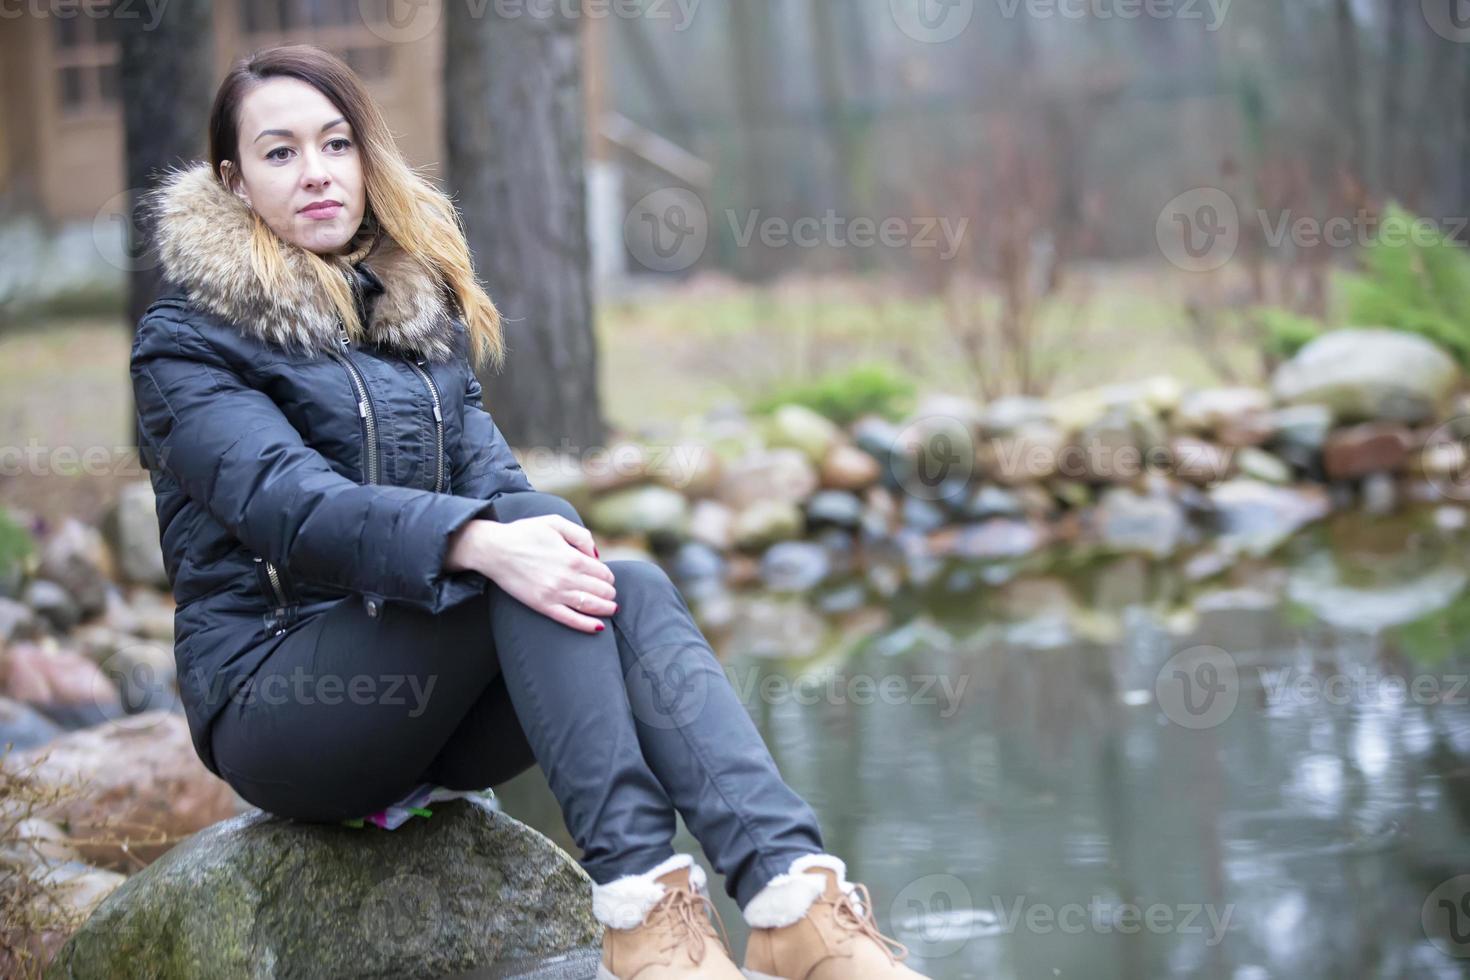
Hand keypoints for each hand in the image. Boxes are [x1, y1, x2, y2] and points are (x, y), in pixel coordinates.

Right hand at [451, 516, 616, 632]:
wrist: (494, 549)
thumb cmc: (524, 533)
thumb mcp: (555, 522)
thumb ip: (581, 535)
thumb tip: (597, 555)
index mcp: (572, 557)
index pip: (603, 573)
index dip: (608, 576)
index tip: (605, 576)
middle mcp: (566, 578)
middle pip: (601, 591)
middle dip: (609, 592)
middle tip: (609, 592)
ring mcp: (554, 594)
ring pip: (590, 606)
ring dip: (606, 608)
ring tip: (611, 608)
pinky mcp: (542, 606)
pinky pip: (570, 619)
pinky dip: (587, 625)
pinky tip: (598, 627)